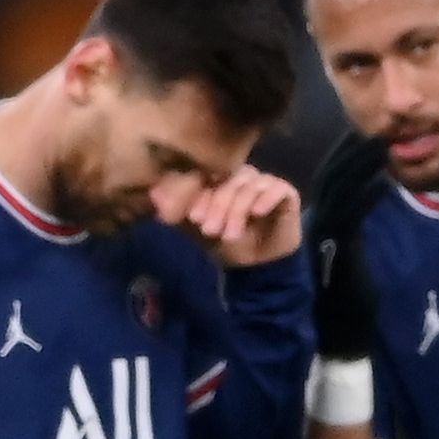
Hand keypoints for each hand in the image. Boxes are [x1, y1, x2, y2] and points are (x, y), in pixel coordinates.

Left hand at [185, 165, 303, 268]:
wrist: (258, 266)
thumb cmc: (226, 244)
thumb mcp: (197, 230)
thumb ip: (176, 211)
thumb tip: (153, 194)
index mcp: (219, 178)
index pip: (208, 173)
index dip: (200, 193)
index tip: (193, 217)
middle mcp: (241, 175)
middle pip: (228, 178)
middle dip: (217, 205)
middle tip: (210, 229)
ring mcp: (264, 182)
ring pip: (249, 185)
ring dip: (237, 210)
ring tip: (230, 235)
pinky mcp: (286, 192)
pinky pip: (276, 188)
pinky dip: (265, 200)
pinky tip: (256, 214)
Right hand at [306, 131, 390, 359]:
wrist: (338, 332)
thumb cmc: (345, 295)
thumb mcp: (348, 252)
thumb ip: (350, 225)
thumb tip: (361, 204)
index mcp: (319, 220)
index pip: (329, 178)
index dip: (343, 153)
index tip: (362, 133)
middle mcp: (317, 223)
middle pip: (332, 176)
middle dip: (352, 151)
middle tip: (375, 129)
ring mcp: (325, 236)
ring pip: (340, 192)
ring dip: (362, 167)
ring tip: (385, 147)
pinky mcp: (337, 252)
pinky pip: (352, 219)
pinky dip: (368, 198)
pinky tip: (387, 183)